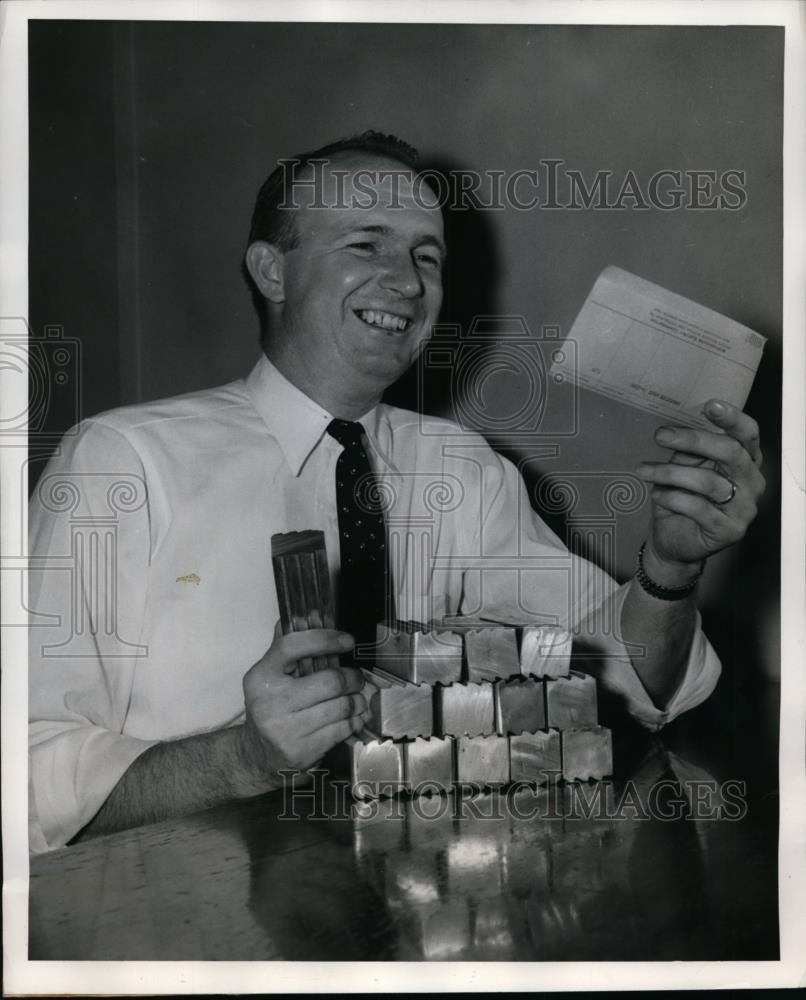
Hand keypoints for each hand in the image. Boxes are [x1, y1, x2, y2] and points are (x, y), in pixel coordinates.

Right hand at [239, 625, 369, 789]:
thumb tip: (309, 614)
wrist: (257, 756)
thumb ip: (287, 647)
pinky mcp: (303, 750)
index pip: (292, 646)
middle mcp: (271, 702)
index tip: (347, 640)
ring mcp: (286, 729)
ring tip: (357, 698)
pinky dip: (355, 720)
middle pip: (329, 681)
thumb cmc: (270, 708)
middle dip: (352, 678)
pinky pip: (342, 729)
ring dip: (357, 701)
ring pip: (341, 706)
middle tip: (357, 678)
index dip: (325, 639)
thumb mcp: (270, 676)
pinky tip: (353, 716)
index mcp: (261, 676)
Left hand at [635, 399, 764, 581]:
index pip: (747, 434)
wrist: (674, 540)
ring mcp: (745, 508)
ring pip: (708, 481)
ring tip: (644, 471)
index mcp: (745, 460)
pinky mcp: (730, 530)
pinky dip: (672, 498)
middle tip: (660, 435)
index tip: (709, 405)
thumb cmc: (682, 497)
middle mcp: (752, 482)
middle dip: (692, 440)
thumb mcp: (684, 467)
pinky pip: (698, 507)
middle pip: (729, 452)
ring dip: (670, 472)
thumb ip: (689, 450)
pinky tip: (657, 495)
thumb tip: (675, 429)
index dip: (732, 418)